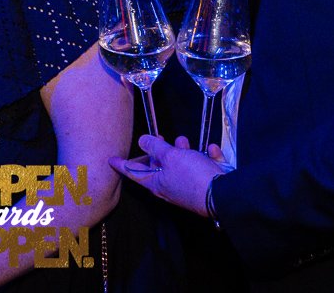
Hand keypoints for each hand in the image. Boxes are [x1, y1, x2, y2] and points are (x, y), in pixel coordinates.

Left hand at [109, 134, 225, 216]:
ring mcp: (188, 187)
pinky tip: (211, 150)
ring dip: (184, 151)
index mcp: (157, 183)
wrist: (223, 194)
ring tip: (185, 142)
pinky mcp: (206, 185)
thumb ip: (156, 146)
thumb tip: (143, 140)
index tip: (110, 160)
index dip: (122, 164)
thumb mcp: (170, 156)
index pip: (134, 172)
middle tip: (160, 138)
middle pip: (160, 167)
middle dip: (160, 151)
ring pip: (182, 165)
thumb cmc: (192, 176)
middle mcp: (170, 187)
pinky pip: (204, 167)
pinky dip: (207, 157)